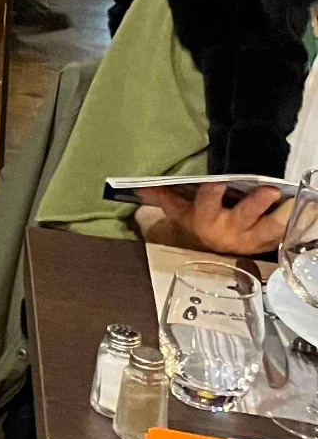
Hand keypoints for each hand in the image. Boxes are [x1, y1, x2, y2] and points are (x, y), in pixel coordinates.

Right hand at [133, 183, 290, 255]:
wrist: (215, 256)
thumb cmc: (197, 227)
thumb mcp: (179, 213)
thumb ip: (162, 196)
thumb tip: (137, 184)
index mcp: (205, 221)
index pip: (206, 204)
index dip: (213, 194)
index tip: (219, 182)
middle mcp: (229, 231)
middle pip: (243, 217)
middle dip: (256, 205)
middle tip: (269, 191)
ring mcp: (251, 239)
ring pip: (269, 229)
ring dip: (283, 217)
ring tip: (296, 203)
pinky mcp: (268, 244)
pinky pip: (284, 235)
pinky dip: (297, 225)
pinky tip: (308, 212)